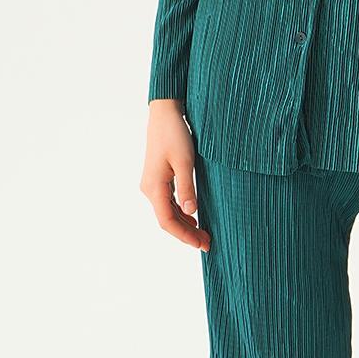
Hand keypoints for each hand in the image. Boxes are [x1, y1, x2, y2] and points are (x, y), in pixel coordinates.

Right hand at [141, 100, 210, 250]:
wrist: (165, 113)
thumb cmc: (175, 134)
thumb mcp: (185, 161)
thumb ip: (187, 188)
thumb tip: (191, 213)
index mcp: (154, 187)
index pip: (167, 221)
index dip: (184, 236)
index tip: (202, 244)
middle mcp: (150, 189)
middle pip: (167, 220)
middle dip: (187, 234)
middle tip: (208, 243)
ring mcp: (153, 184)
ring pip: (168, 212)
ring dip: (185, 225)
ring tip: (204, 234)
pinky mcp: (158, 179)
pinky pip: (169, 203)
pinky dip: (181, 213)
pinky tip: (194, 218)